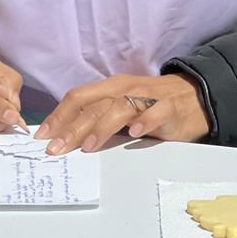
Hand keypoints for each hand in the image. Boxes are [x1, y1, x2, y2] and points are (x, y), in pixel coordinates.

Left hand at [36, 73, 209, 153]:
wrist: (194, 97)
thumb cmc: (151, 105)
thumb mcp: (121, 108)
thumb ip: (98, 119)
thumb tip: (65, 138)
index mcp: (110, 88)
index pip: (78, 98)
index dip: (59, 116)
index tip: (42, 137)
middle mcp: (125, 89)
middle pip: (93, 105)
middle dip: (71, 127)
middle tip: (56, 149)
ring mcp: (148, 97)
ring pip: (119, 107)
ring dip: (101, 127)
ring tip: (88, 146)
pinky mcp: (170, 107)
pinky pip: (156, 111)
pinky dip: (145, 120)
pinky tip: (135, 133)